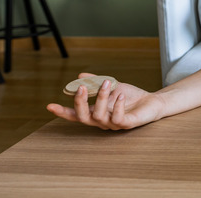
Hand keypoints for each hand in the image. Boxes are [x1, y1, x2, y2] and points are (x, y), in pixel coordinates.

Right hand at [46, 73, 164, 129]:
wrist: (151, 102)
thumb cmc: (129, 96)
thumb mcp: (111, 86)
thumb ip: (96, 82)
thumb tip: (79, 76)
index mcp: (96, 112)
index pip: (76, 114)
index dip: (63, 112)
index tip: (49, 105)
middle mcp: (102, 121)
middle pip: (84, 117)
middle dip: (80, 103)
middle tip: (81, 87)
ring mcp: (114, 124)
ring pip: (100, 115)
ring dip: (101, 98)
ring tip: (107, 83)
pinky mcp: (127, 124)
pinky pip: (118, 118)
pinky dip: (118, 106)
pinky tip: (121, 94)